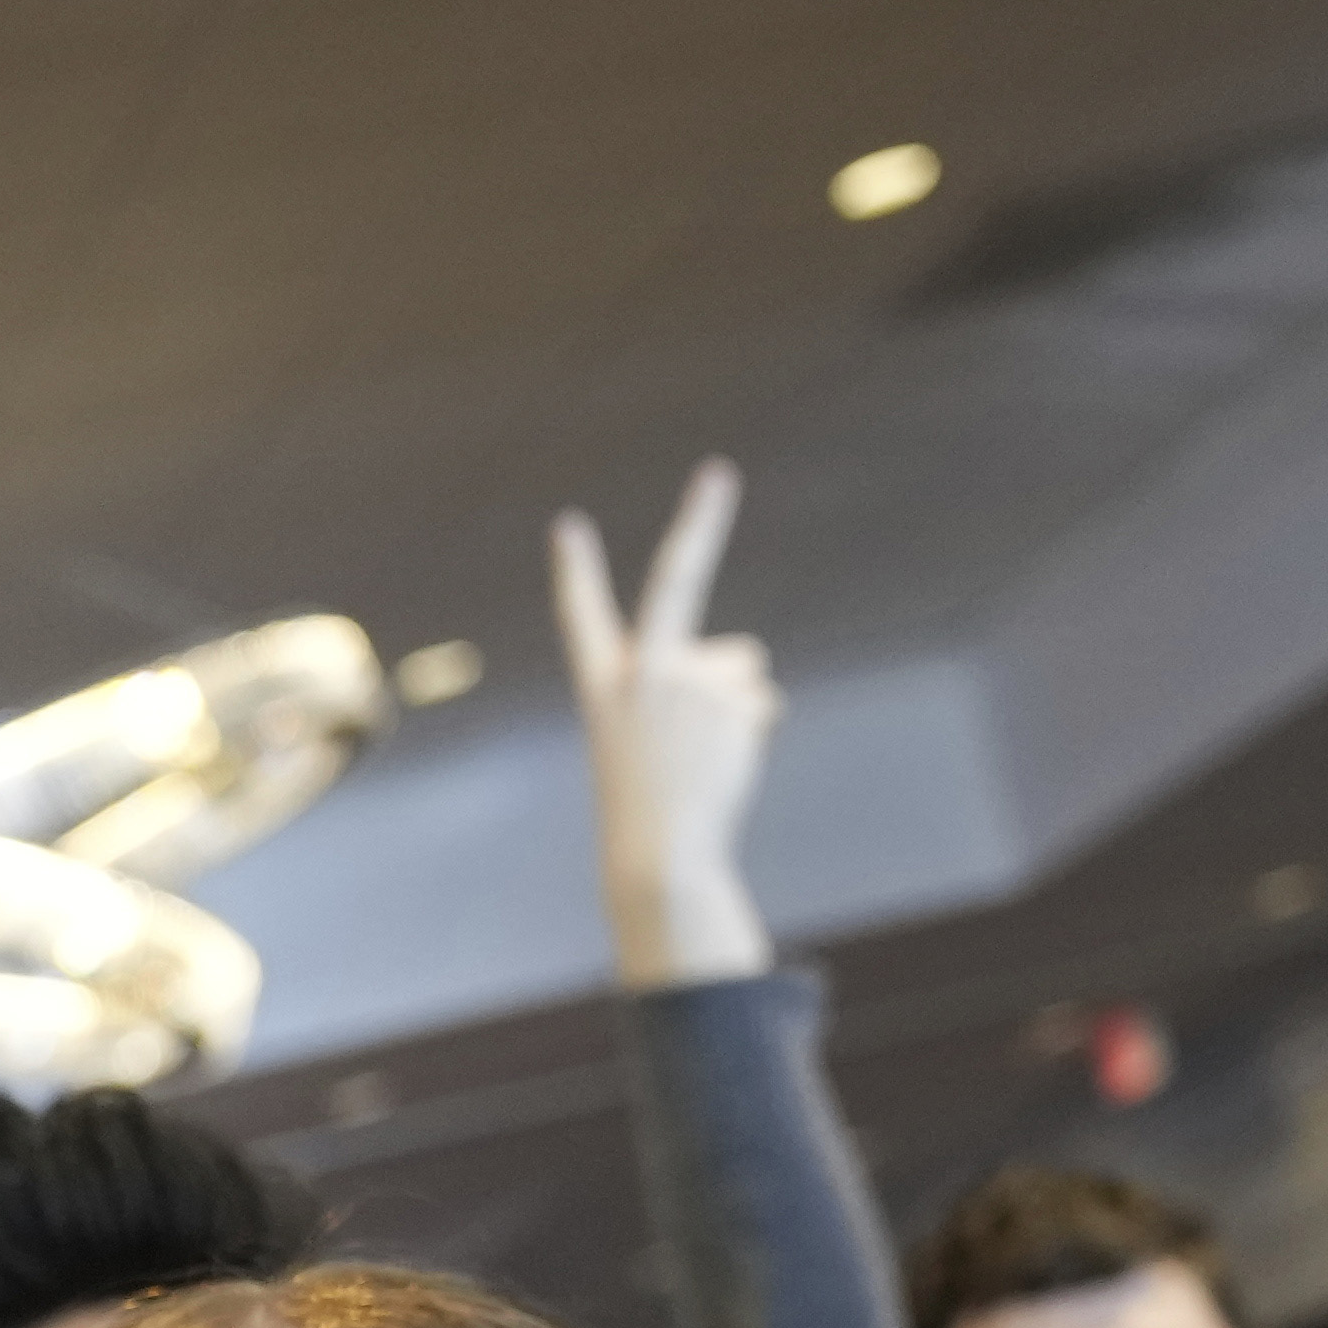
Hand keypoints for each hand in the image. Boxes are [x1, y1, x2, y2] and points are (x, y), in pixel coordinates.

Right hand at [556, 460, 779, 989]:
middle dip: (701, 519)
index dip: (578, 570)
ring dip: (736, 705)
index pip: (584, 618)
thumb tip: (748, 665)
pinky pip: (760, 703)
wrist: (661, 855)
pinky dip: (753, 732)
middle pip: (678, 579)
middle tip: (718, 472)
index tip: (567, 524)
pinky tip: (725, 765)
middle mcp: (644, 670)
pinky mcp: (732, 700)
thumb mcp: (653, 739)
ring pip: (739, 669)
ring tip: (704, 756)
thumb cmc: (650, 804)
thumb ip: (690, 686)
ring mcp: (689, 681)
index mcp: (605, 685)